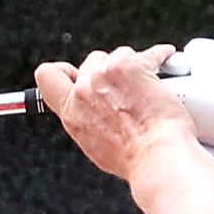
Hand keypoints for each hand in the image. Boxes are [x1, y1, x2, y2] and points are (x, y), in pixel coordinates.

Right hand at [36, 46, 196, 181]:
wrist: (156, 156)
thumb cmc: (135, 159)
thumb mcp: (99, 148)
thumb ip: (90, 124)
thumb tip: (98, 120)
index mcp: (72, 113)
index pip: (48, 76)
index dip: (62, 70)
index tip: (75, 73)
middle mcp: (84, 91)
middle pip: (90, 62)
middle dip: (108, 70)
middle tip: (126, 85)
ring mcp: (106, 75)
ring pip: (118, 55)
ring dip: (132, 65)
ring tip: (148, 82)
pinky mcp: (131, 66)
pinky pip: (148, 54)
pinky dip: (159, 56)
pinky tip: (165, 58)